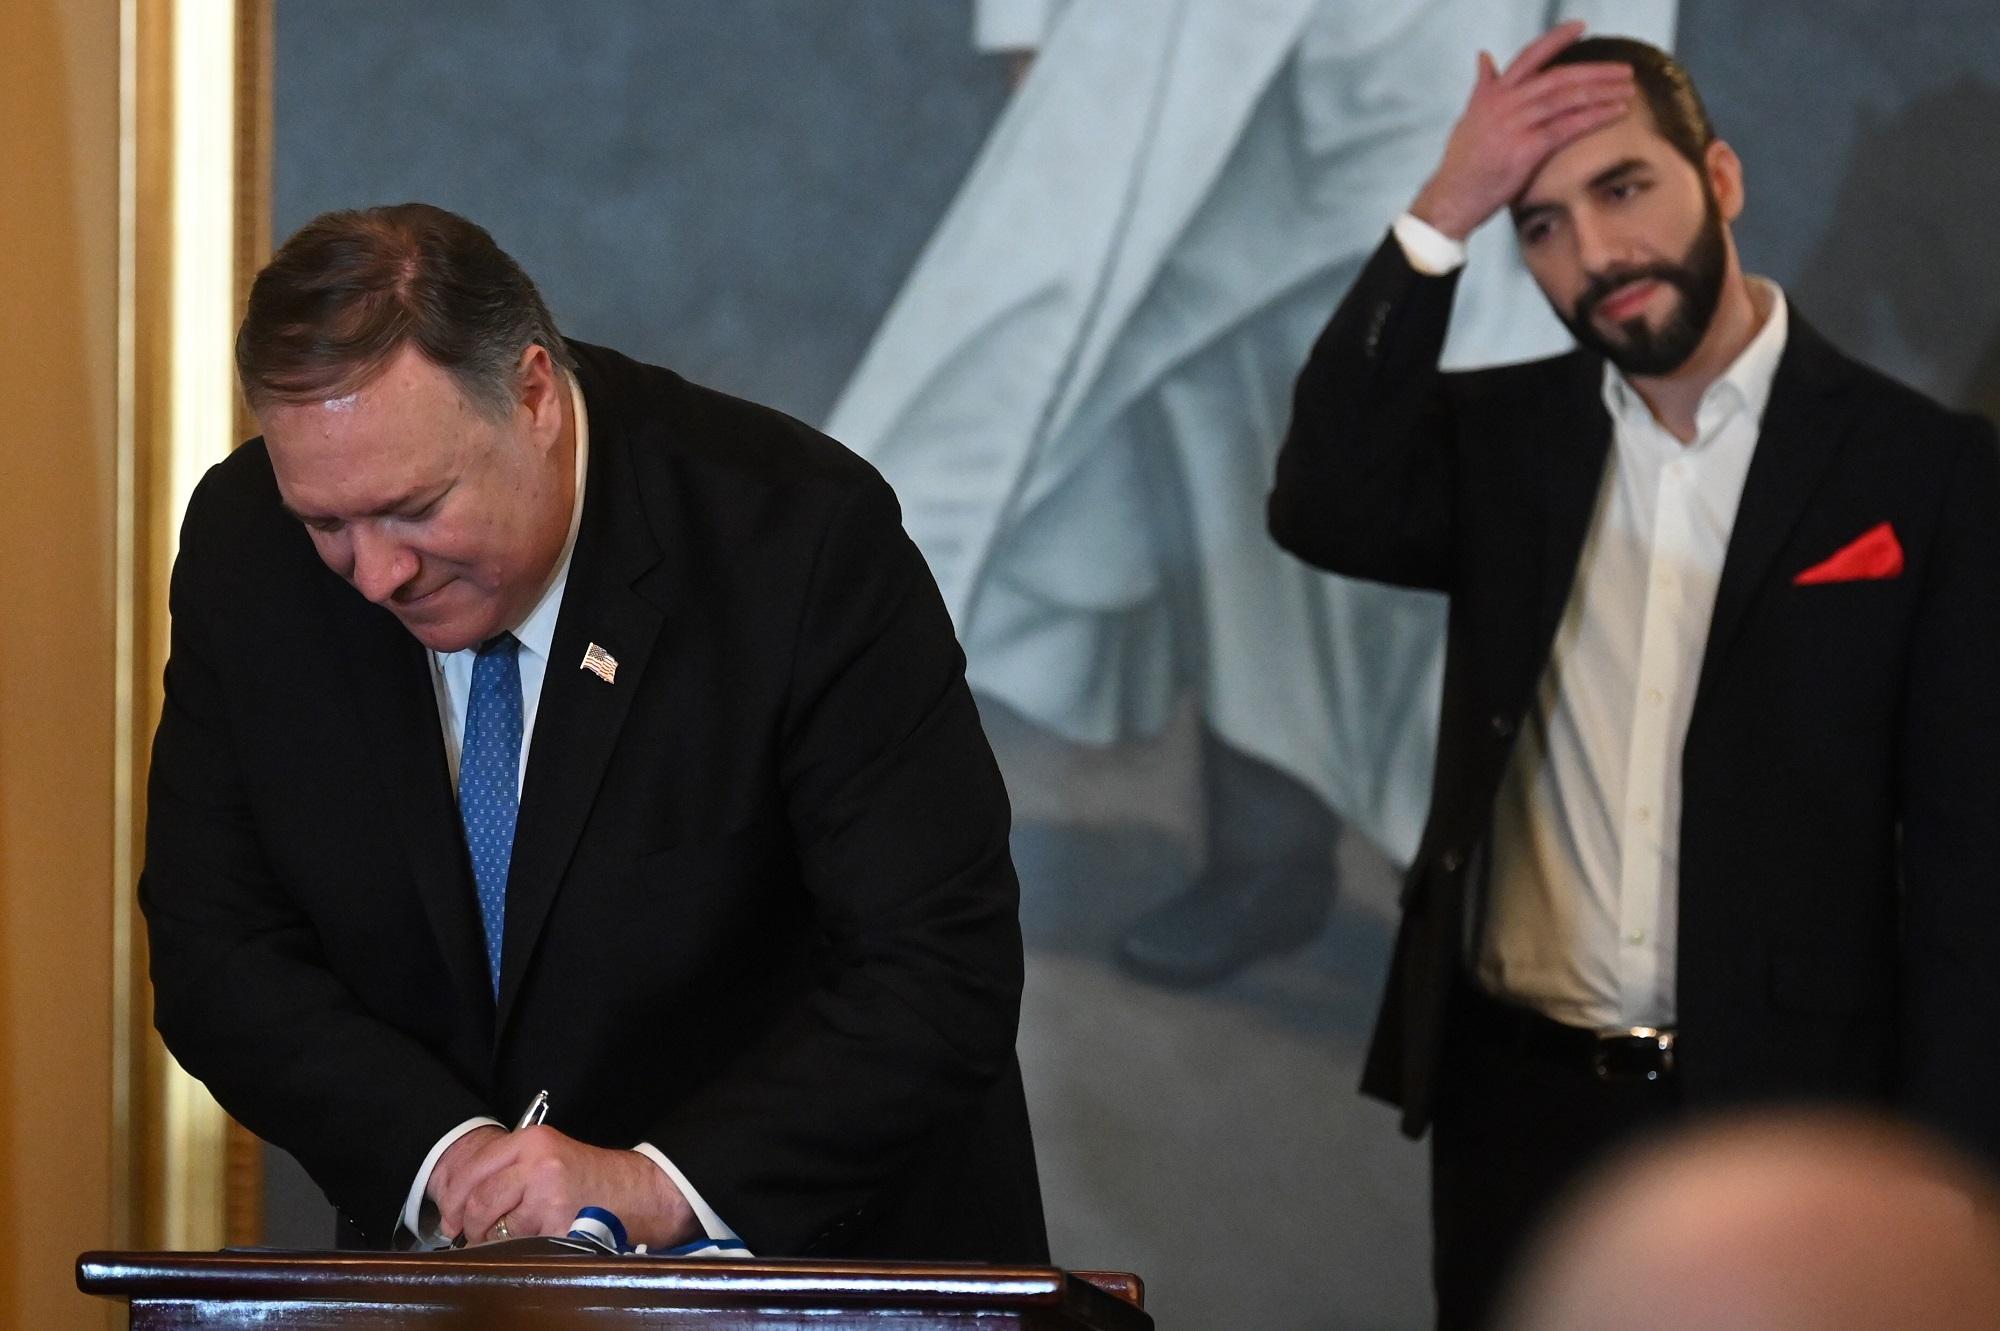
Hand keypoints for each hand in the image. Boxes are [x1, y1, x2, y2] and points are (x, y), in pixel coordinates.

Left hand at [429, 1124, 699, 1248]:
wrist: (637, 1192)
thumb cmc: (592, 1178)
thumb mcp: (551, 1155)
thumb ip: (510, 1167)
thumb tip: (463, 1200)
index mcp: (533, 1141)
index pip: (474, 1167)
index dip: (455, 1196)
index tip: (451, 1215)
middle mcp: (539, 1163)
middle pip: (480, 1199)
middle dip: (469, 1224)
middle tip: (470, 1235)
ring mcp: (549, 1194)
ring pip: (496, 1225)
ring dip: (491, 1240)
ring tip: (501, 1240)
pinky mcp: (559, 1223)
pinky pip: (520, 1243)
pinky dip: (516, 1249)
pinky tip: (527, 1244)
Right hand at [1409, 22, 1634, 239]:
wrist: (1451, 197)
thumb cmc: (1462, 163)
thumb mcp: (1470, 117)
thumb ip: (1483, 87)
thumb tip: (1485, 58)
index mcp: (1493, 94)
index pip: (1528, 57)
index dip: (1556, 39)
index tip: (1581, 26)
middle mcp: (1504, 104)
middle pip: (1558, 78)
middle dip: (1595, 73)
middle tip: (1623, 70)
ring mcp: (1514, 126)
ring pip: (1567, 100)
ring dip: (1602, 93)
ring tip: (1628, 90)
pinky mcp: (1524, 150)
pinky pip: (1567, 127)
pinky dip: (1595, 118)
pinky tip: (1616, 113)